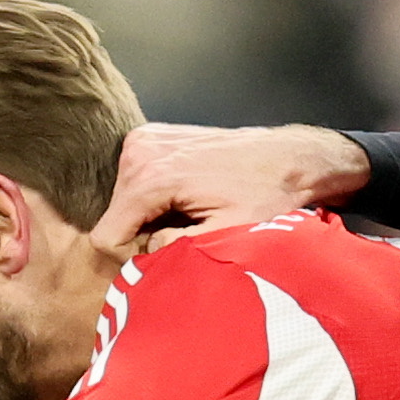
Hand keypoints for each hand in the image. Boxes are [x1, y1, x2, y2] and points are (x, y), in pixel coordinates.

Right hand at [90, 123, 371, 256]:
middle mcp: (138, 151)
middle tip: (183, 240)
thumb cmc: (268, 197)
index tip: (161, 262)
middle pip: (115, 218)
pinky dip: (156, 197)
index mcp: (152, 176)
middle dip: (141, 237)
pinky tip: (187, 199)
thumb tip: (141, 259)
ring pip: (124, 202)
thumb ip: (177, 249)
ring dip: (150, 218)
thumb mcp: (227, 235)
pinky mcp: (153, 136)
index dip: (129, 259)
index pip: (106, 236)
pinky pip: (136, 182)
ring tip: (190, 218)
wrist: (293, 157)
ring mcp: (143, 139)